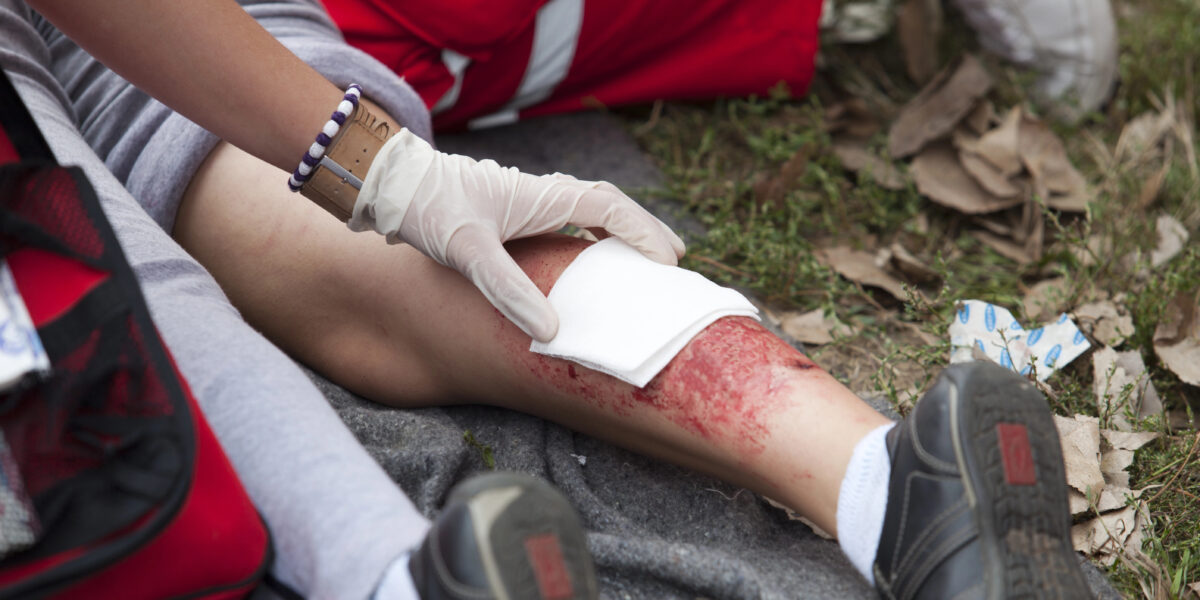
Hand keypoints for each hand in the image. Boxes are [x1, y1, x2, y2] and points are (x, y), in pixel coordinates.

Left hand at [351, 128, 684, 341]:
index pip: (611, 209)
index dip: (644, 233)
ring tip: (641, 258)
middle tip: (675, 258)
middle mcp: (542, 193)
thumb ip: (508, 290)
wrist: (389, 183)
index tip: (668, 262)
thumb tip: (551, 331)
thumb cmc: (428, 208)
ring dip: (619, 231)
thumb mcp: (468, 251)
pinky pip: (566, 219)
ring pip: (590, 210)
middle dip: (644, 229)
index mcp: (543, 195)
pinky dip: (589, 235)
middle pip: (610, 205)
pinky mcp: (510, 211)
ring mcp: (527, 200)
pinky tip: (584, 257)